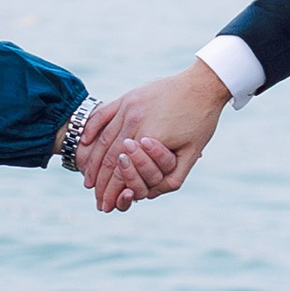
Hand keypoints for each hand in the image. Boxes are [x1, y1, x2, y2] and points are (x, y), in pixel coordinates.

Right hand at [78, 64, 229, 213]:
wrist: (204, 83)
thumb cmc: (201, 119)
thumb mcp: (193, 153)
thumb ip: (172, 177)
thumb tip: (149, 195)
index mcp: (151, 136)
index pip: (123, 171)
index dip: (112, 192)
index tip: (106, 207)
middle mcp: (135, 121)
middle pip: (109, 158)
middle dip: (100, 183)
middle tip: (96, 200)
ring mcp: (129, 106)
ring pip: (104, 139)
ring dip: (93, 162)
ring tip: (89, 181)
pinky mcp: (128, 96)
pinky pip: (104, 114)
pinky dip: (92, 130)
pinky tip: (85, 144)